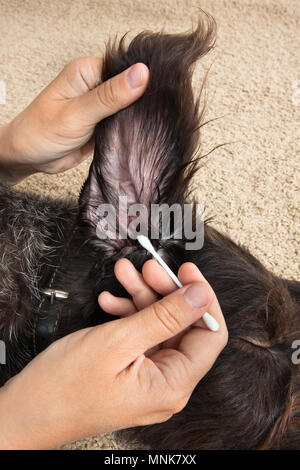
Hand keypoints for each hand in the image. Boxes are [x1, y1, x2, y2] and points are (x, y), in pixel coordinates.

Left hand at [0, 58, 148, 184]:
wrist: (29, 158)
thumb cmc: (41, 132)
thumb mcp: (78, 113)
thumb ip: (110, 96)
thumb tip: (141, 74)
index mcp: (86, 72)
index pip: (124, 68)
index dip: (142, 80)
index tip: (158, 93)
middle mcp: (94, 85)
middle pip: (129, 87)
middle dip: (140, 101)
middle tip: (153, 115)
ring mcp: (99, 106)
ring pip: (128, 108)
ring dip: (134, 118)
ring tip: (147, 127)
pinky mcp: (102, 124)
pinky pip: (122, 124)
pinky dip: (129, 130)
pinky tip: (138, 135)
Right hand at [0, 262, 226, 448]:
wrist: (26, 412)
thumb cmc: (64, 387)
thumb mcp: (117, 342)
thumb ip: (164, 317)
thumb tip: (201, 295)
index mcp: (172, 384)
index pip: (210, 334)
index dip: (202, 298)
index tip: (186, 270)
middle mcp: (166, 385)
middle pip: (182, 327)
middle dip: (164, 291)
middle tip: (145, 267)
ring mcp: (148, 380)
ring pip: (159, 328)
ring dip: (142, 298)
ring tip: (123, 275)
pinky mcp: (131, 374)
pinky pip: (140, 338)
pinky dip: (128, 316)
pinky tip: (110, 303)